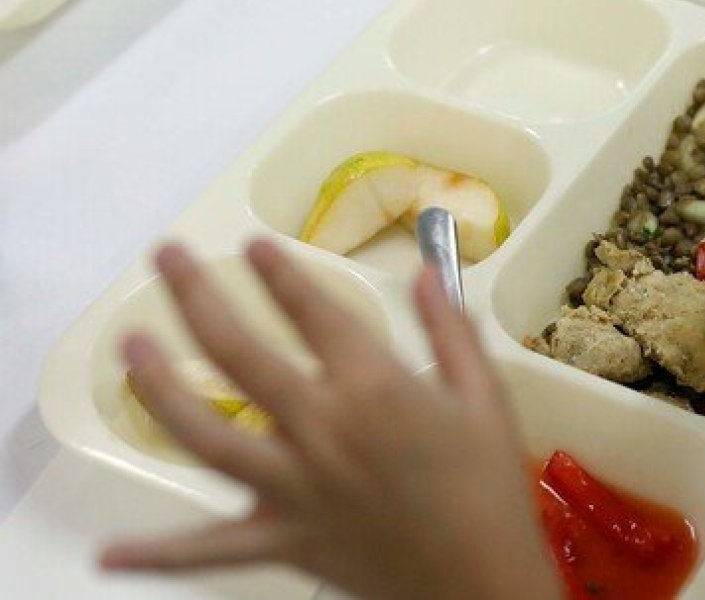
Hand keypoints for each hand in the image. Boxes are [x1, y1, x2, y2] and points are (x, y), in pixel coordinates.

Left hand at [101, 240, 560, 599]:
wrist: (482, 582)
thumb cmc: (490, 485)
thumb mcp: (485, 397)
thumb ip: (451, 329)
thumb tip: (427, 269)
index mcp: (374, 389)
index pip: (312, 312)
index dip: (277, 272)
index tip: (251, 244)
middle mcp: (320, 430)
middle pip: (239, 353)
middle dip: (196, 296)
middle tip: (165, 255)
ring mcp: (292, 489)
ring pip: (205, 436)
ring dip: (159, 387)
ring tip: (129, 345)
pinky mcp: (281, 541)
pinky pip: (209, 549)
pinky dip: (157, 556)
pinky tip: (106, 555)